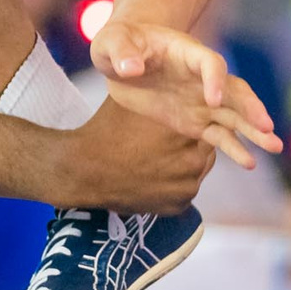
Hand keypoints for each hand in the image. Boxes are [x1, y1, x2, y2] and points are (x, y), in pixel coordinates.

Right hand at [44, 101, 217, 213]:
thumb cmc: (109, 130)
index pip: (205, 123)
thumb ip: (162, 94)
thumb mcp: (135, 100)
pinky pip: (185, 191)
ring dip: (184, 165)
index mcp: (187, 130)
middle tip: (164, 144)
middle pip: (205, 148)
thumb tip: (179, 84)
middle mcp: (194, 160)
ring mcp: (187, 186)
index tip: (174, 126)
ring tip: (158, 160)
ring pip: (196, 170)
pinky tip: (154, 177)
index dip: (191, 123)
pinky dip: (174, 186)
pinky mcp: (180, 206)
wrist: (85, 170)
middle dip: (189, 145)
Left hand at [90, 16, 281, 169]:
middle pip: (234, 90)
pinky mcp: (194, 120)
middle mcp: (201, 77)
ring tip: (275, 147)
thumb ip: (121, 53)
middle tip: (266, 126)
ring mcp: (201, 100)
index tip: (213, 100)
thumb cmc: (119, 43)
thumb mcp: (111, 42)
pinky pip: (218, 134)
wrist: (122, 57)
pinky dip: (234, 147)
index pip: (210, 63)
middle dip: (250, 107)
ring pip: (234, 115)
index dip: (215, 80)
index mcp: (187, 52)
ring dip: (254, 130)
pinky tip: (249, 163)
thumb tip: (131, 69)